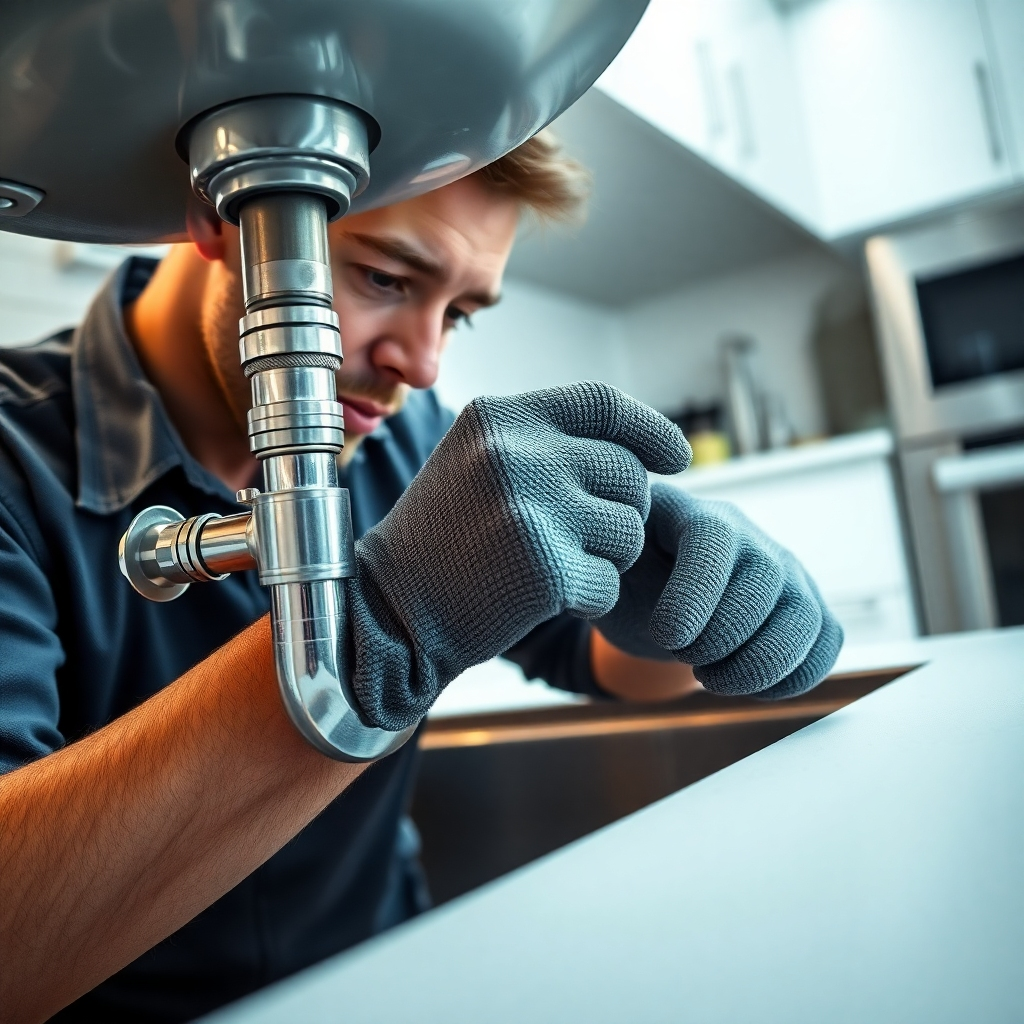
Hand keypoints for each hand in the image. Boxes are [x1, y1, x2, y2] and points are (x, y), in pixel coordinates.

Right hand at [347, 383, 690, 729]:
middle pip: (627, 474)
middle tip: (582, 536)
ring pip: (628, 530)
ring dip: (607, 557)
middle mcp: (517, 453)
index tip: (676, 457)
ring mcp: (532, 511)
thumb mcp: (477, 461)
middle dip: (622, 510)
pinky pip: (610, 583)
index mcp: (500, 416)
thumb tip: (638, 444)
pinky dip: (589, 598)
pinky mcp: (545, 572)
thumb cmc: (444, 535)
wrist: (390, 609)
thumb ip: (544, 441)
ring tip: (553, 564)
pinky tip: (544, 598)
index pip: (603, 403)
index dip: (650, 428)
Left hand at [594, 483, 842, 698]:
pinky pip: (826, 642)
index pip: (714, 539)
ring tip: (709, 676)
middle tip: (683, 654)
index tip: (665, 637)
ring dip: (756, 666)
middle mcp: (750, 537)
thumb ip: (603, 564)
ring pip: (804, 618)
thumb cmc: (626, 579)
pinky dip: (791, 678)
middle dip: (721, 637)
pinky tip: (744, 685)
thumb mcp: (605, 569)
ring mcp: (785, 572)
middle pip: (765, 580)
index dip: (693, 596)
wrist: (652, 596)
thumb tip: (597, 568)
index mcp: (693, 515)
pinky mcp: (805, 609)